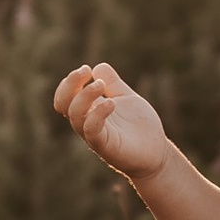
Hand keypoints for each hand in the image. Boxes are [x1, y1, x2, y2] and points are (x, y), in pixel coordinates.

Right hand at [54, 61, 169, 179]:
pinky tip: (111, 103)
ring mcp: (94, 135)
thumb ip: (113, 83)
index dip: (69, 82)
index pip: (65, 96)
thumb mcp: (125, 97)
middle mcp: (87, 121)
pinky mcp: (106, 146)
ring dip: (84, 95)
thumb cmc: (139, 126)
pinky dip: (97, 114)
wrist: (156, 152)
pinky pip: (92, 131)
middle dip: (70, 84)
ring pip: (75, 115)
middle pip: (64, 103)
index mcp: (89, 109)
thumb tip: (97, 67)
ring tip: (100, 85)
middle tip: (86, 70)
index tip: (86, 69)